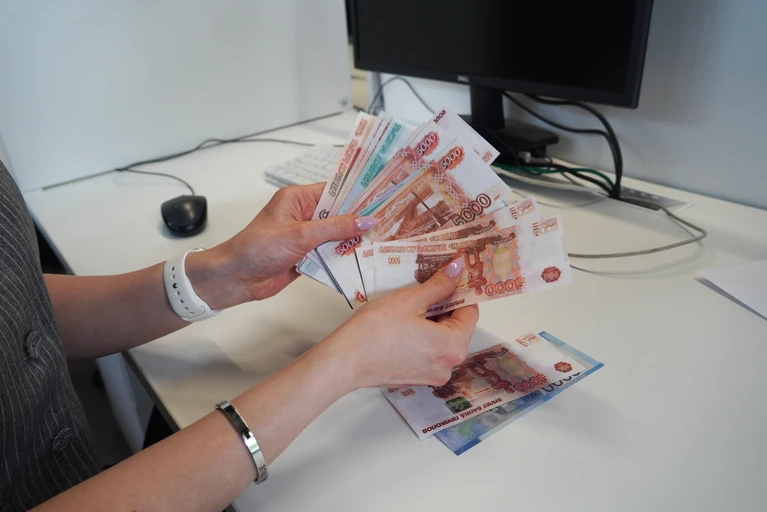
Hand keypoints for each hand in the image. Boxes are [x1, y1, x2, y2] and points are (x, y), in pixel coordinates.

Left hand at [186, 183, 377, 307]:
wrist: (235, 278)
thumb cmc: (258, 248)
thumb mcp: (300, 234)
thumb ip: (335, 228)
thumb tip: (366, 220)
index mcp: (298, 199)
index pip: (334, 191)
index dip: (357, 194)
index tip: (381, 196)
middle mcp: (303, 214)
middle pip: (339, 214)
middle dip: (359, 219)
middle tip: (388, 221)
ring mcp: (305, 236)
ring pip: (337, 235)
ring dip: (353, 240)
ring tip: (382, 240)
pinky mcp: (306, 255)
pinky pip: (330, 253)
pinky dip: (343, 256)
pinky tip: (362, 258)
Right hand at [319, 258, 479, 389]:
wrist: (344, 361)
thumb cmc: (375, 329)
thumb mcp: (409, 300)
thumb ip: (438, 285)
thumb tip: (458, 268)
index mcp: (453, 347)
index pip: (470, 312)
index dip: (461, 291)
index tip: (450, 276)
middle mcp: (448, 366)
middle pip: (457, 327)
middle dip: (445, 305)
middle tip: (427, 286)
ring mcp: (432, 375)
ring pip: (441, 339)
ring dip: (432, 320)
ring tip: (411, 304)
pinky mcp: (417, 378)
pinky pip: (428, 351)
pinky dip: (422, 336)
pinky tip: (403, 323)